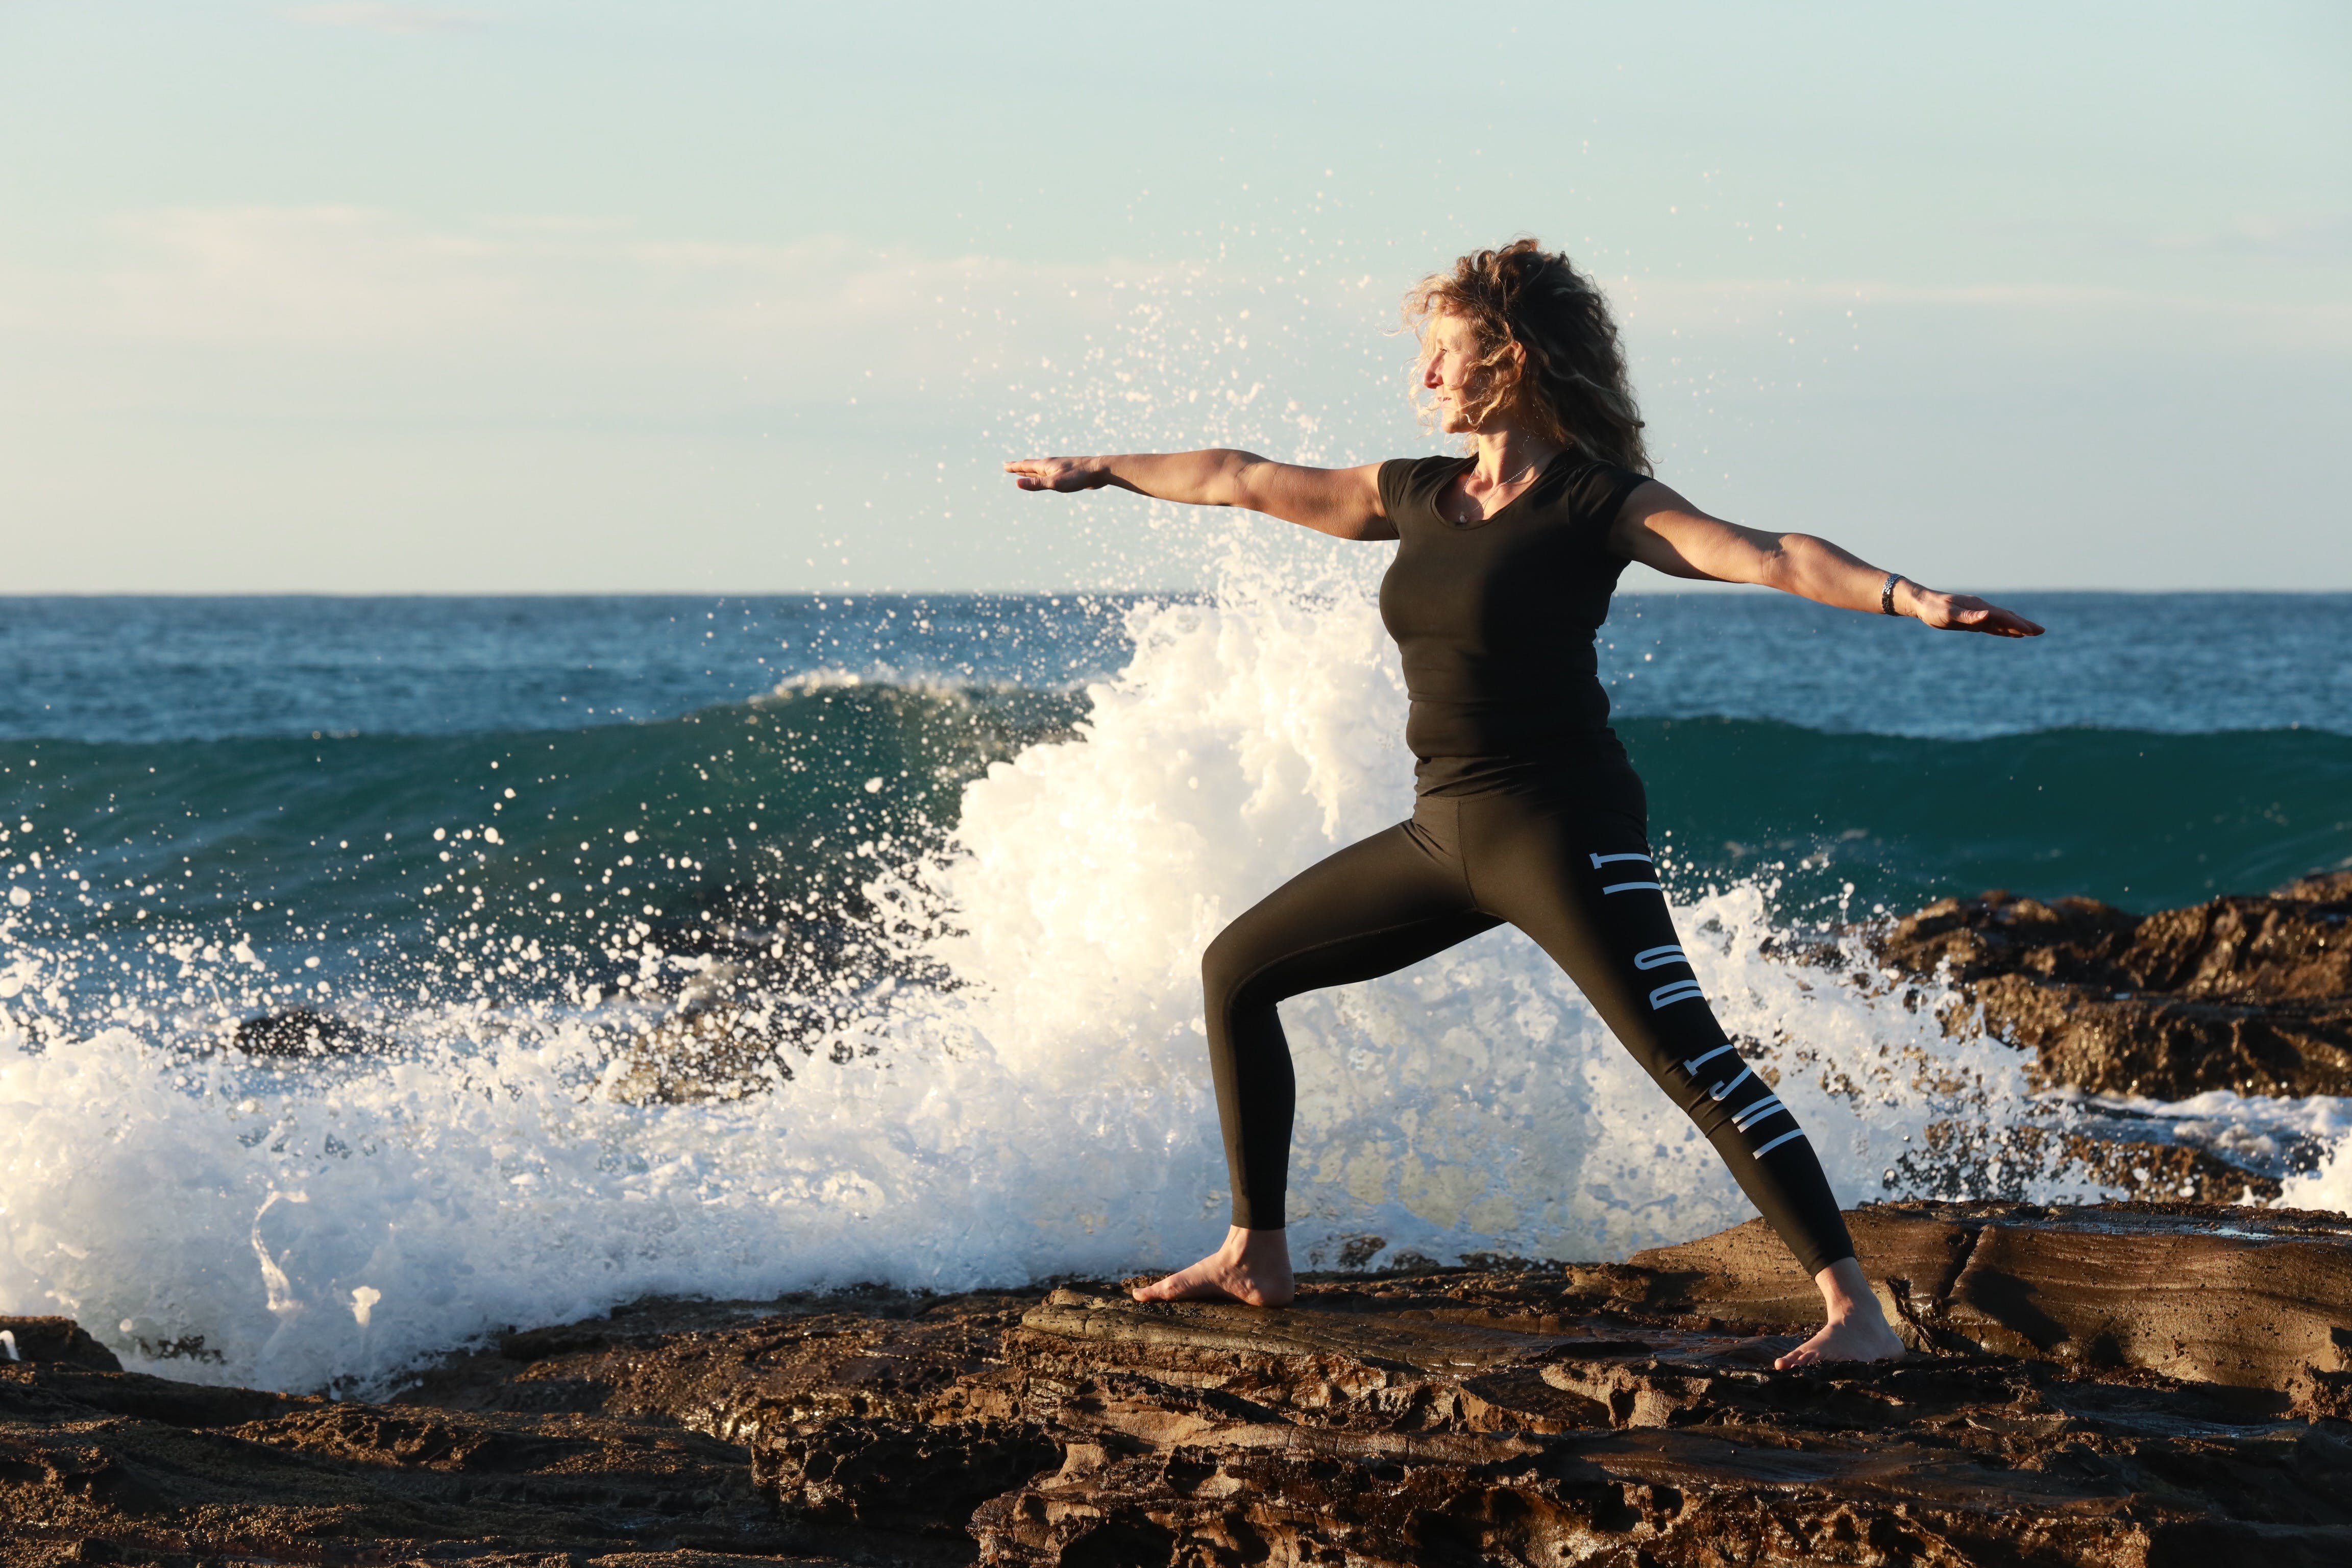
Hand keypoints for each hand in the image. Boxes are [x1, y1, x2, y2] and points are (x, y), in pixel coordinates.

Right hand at [1004, 456, 1116, 492]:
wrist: (1099, 470)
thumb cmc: (1078, 477)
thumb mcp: (1055, 483)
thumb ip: (1036, 483)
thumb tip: (1017, 483)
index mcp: (1046, 465)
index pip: (1025, 465)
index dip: (1014, 467)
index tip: (1004, 466)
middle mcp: (1051, 464)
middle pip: (1031, 465)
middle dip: (1019, 467)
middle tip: (1009, 467)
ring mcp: (1060, 467)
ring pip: (1041, 469)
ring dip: (1030, 470)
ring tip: (1025, 470)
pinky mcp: (1068, 472)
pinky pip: (1050, 473)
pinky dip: (1042, 474)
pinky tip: (1047, 476)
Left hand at [1900, 583, 2043, 637]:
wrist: (1922, 603)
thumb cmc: (1933, 609)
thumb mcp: (1948, 614)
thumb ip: (1969, 616)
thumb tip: (1988, 615)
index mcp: (1979, 607)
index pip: (2003, 617)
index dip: (2018, 624)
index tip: (2032, 631)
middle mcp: (1982, 609)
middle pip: (2007, 618)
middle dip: (2024, 625)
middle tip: (2041, 631)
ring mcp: (1978, 614)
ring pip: (2002, 621)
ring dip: (2016, 627)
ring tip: (2031, 633)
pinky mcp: (1972, 620)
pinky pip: (1992, 625)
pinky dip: (2003, 629)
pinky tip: (2010, 633)